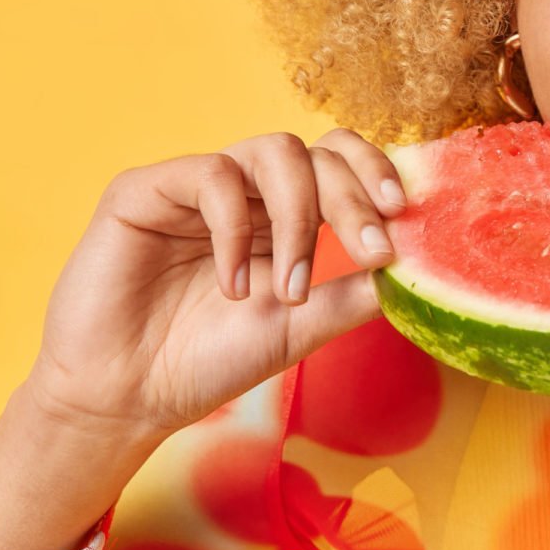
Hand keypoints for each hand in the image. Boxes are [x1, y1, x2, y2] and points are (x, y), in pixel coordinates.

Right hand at [23, 129, 404, 441]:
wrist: (131, 398)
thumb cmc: (214, 359)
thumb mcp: (305, 326)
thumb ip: (357, 290)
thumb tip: (418, 258)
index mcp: (289, 212)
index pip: (345, 161)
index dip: (378, 172)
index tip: (401, 212)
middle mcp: (250, 190)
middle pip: (321, 154)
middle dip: (355, 202)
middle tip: (369, 254)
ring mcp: (200, 185)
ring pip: (275, 151)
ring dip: (300, 217)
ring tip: (292, 287)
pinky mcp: (146, 190)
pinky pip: (211, 176)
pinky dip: (235, 229)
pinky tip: (234, 285)